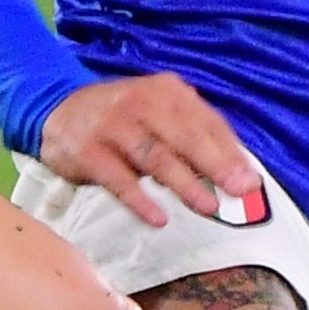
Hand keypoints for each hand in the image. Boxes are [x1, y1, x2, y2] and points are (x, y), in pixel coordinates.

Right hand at [40, 73, 262, 229]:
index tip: (251, 182)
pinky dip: (139, 200)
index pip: (206, 122)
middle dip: (216, 165)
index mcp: (166, 91)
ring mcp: (112, 126)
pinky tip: (158, 218)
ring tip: (208, 207)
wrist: (57, 108)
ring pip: (155, 156)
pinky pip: (117, 179)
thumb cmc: (122, 118)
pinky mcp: (87, 150)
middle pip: (184, 136)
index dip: (231, 153)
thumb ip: (196, 136)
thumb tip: (238, 172)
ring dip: (184, 183)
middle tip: (240, 192)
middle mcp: (141, 102)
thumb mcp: (159, 114)